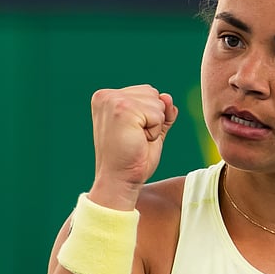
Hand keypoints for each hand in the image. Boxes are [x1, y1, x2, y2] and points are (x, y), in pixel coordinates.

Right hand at [89, 84, 177, 208]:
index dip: (149, 116)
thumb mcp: (150, 128)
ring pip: (157, 102)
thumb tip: (167, 97)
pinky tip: (138, 141)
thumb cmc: (132, 158)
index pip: (146, 92)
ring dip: (154, 125)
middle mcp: (106, 95)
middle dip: (153, 118)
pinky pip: (158, 115)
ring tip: (136, 139)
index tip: (131, 134)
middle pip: (153, 94)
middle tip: (135, 138)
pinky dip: (155, 131)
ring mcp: (113, 101)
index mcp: (107, 97)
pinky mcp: (123, 109)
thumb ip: (160, 110)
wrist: (119, 181)